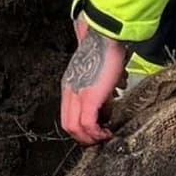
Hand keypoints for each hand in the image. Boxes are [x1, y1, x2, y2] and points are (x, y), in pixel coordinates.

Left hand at [60, 23, 126, 143]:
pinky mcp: (89, 96)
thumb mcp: (97, 75)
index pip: (67, 115)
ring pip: (75, 127)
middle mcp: (69, 90)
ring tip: (105, 136)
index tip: (96, 132)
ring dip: (91, 137)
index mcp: (70, 85)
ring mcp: (77, 94)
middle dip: (85, 137)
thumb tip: (107, 103)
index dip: (81, 129)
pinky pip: (88, 123)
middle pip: (68, 125)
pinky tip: (107, 131)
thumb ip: (97, 89)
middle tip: (100, 138)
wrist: (106, 36)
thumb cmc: (104, 52)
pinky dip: (97, 132)